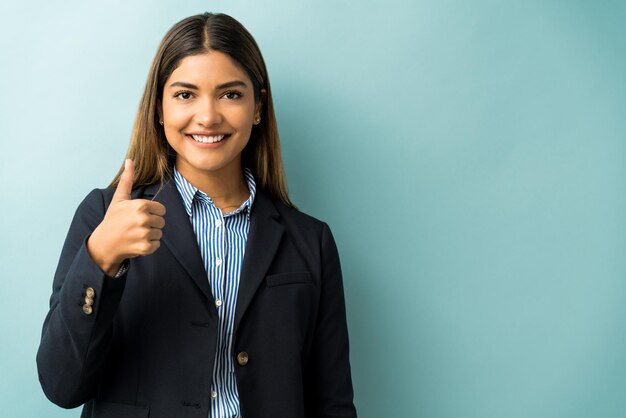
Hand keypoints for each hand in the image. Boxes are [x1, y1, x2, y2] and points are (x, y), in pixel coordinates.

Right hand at [87, 159, 165, 275]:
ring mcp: (144, 234)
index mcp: (140, 205)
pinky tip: (136, 243)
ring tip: (135, 234)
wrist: (104, 243)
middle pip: (162, 221)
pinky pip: (157, 245)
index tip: (139, 216)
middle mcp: (143, 219)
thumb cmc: (113, 219)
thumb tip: (129, 160)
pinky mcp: (145, 247)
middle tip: (136, 226)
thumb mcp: (119, 198)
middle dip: (152, 224)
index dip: (152, 213)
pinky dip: (149, 246)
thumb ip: (127, 180)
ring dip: (150, 235)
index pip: (161, 209)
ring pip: (159, 233)